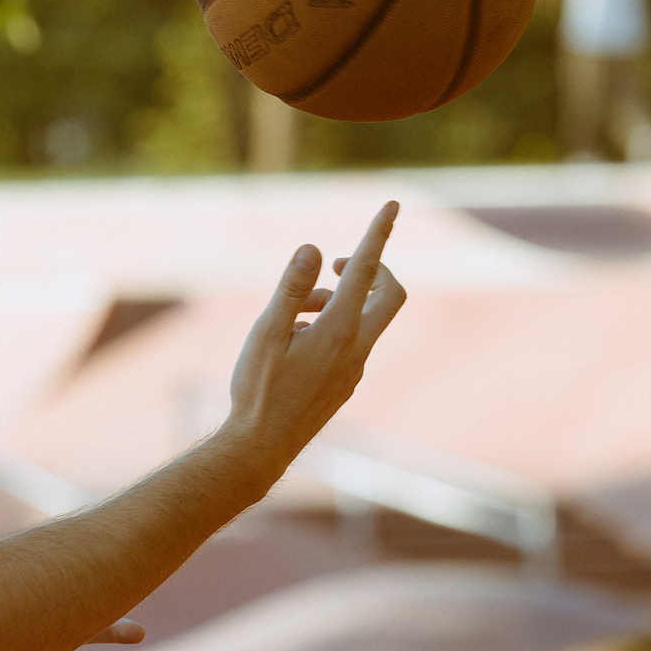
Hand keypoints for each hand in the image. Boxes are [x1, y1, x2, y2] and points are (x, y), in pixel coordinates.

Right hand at [214, 201, 406, 492]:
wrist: (261, 447)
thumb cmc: (258, 390)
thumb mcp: (266, 333)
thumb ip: (290, 289)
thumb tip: (312, 249)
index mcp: (339, 329)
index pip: (367, 270)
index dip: (379, 232)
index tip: (392, 203)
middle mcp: (357, 348)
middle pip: (389, 294)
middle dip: (372, 269)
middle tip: (337, 264)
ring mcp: (355, 368)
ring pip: (363, 319)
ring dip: (334, 301)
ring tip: (290, 312)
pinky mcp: (345, 382)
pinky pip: (350, 342)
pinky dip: (329, 326)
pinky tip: (292, 342)